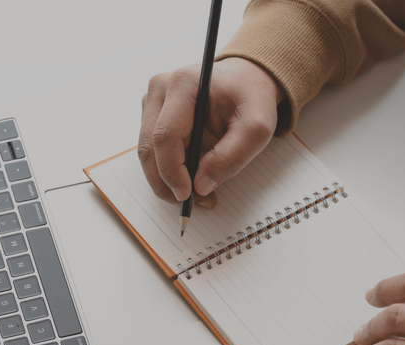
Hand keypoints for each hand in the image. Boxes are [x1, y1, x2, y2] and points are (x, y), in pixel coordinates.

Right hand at [138, 57, 283, 207]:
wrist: (246, 81)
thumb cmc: (251, 99)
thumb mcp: (256, 129)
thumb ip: (231, 157)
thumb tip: (200, 186)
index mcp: (184, 84)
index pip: (164, 136)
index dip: (172, 171)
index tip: (187, 195)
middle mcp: (160, 89)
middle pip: (149, 148)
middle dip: (166, 183)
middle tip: (191, 203)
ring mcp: (153, 101)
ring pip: (148, 153)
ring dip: (167, 181)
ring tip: (199, 193)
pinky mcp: (153, 114)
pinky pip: (154, 151)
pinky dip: (169, 171)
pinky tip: (192, 178)